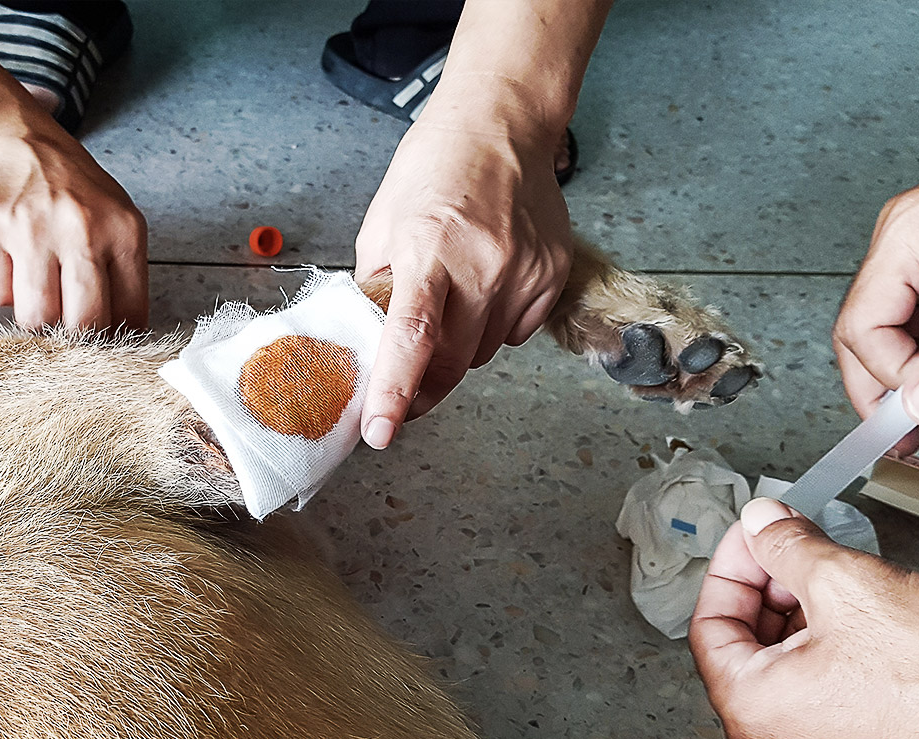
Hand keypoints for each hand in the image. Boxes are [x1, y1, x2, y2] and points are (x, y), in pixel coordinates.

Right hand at [0, 122, 147, 331]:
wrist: (10, 137)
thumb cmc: (66, 186)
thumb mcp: (114, 217)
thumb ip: (121, 272)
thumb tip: (116, 335)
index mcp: (123, 231)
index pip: (130, 316)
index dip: (113, 336)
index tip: (99, 334)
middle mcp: (82, 229)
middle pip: (84, 325)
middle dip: (71, 333)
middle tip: (62, 315)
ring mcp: (32, 228)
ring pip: (36, 318)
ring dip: (33, 312)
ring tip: (34, 283)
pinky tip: (6, 260)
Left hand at [355, 86, 572, 448]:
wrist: (501, 125)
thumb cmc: (434, 167)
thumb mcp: (382, 226)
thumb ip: (376, 290)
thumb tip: (367, 347)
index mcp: (429, 249)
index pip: (410, 338)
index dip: (394, 393)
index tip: (380, 433)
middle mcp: (483, 265)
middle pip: (451, 363)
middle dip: (422, 388)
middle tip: (403, 392)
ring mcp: (525, 272)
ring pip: (484, 353)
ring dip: (458, 349)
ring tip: (451, 301)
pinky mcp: (551, 276)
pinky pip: (516, 332)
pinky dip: (494, 326)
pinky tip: (485, 289)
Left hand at [690, 498, 918, 738]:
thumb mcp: (853, 585)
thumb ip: (791, 548)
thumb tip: (763, 525)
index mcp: (751, 710)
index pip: (710, 623)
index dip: (734, 564)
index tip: (759, 532)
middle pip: (750, 648)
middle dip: (775, 587)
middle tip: (805, 545)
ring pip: (796, 672)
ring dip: (813, 618)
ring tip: (852, 578)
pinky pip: (834, 699)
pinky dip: (843, 655)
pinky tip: (880, 625)